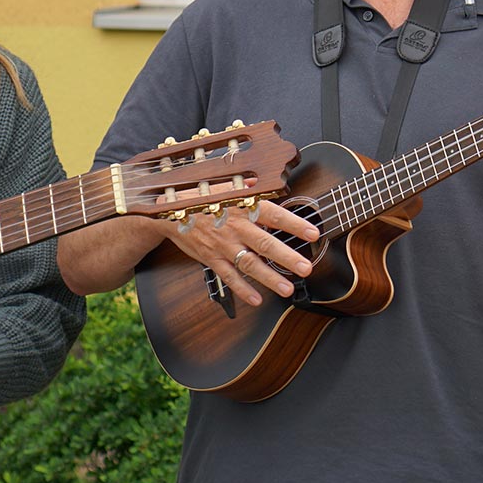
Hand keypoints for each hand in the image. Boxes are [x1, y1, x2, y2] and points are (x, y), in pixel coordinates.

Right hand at [164, 197, 320, 308]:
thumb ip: (248, 187)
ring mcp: (222, 245)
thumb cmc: (203, 196)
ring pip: (249, 264)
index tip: (314, 233)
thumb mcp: (226, 186)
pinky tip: (257, 300)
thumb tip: (263, 183)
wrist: (168, 211)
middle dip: (287, 257)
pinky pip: (228, 277)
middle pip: (264, 244)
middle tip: (306, 268)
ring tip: (288, 288)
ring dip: (269, 278)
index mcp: (243, 206)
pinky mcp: (211, 259)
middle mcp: (235, 226)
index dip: (295, 224)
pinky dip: (242, 290)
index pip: (274, 215)